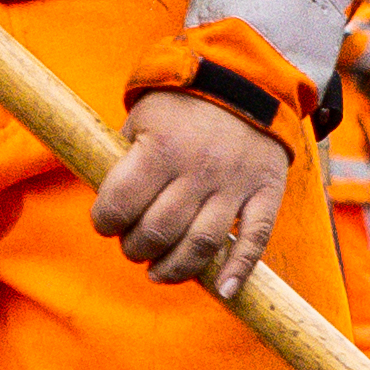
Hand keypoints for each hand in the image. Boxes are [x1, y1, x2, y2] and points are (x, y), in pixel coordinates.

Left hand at [94, 86, 288, 289]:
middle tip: (133, 246)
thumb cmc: (182, 103)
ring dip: (174, 268)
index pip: (121, 203)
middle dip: (135, 248)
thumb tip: (109, 202)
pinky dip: (239, 270)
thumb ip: (126, 158)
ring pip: (202, 244)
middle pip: (159, 231)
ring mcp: (235, 185)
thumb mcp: (142, 118)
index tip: (105, 223)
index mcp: (162, 148)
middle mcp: (199, 170)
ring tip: (158, 271)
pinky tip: (222, 290)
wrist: (244, 79)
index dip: (104, 222)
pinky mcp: (265, 193)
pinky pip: (255, 240)